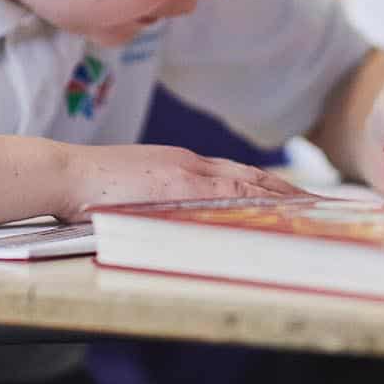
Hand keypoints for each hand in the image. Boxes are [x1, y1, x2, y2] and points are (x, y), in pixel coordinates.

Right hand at [56, 143, 304, 220]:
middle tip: (318, 201)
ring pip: (243, 181)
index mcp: (179, 166)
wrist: (64, 173)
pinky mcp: (173, 185)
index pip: (234, 173)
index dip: (266, 183)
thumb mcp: (135, 193)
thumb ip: (161, 200)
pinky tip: (272, 208)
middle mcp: (187, 164)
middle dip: (285, 187)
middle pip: (248, 174)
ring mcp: (182, 172)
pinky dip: (251, 199)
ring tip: (310, 206)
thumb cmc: (91, 189)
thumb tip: (181, 219)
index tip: (292, 194)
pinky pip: (223, 193)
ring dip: (279, 193)